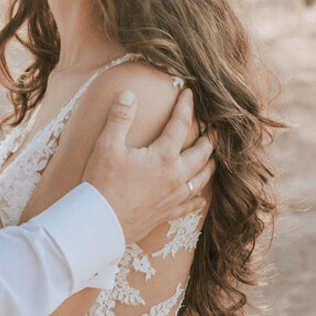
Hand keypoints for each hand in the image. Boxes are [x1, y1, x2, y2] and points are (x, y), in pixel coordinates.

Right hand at [82, 88, 214, 244]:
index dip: (185, 106)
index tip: (190, 93)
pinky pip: (190, 206)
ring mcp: (174, 197)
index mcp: (163, 156)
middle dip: (209, 138)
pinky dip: (198, 199)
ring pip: (201, 179)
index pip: (180, 124)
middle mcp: (175, 176)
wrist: (100, 223)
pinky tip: (201, 199)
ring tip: (213, 158)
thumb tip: (129, 94)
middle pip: (201, 153)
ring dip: (210, 166)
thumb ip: (120, 118)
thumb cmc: (102, 182)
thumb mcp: (107, 145)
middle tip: (214, 129)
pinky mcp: (167, 213)